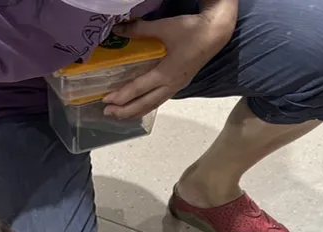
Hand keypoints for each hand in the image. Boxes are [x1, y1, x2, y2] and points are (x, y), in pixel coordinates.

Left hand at [102, 12, 233, 118]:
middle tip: (108, 113)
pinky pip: (160, 99)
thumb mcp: (164, 27)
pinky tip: (141, 104)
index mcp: (166, 73)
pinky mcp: (180, 83)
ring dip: (136, 111)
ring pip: (153, 104)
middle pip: (145, 104)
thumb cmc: (191, 30)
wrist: (216, 32)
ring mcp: (177, 86)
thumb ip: (140, 30)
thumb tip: (118, 29)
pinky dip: (147, 105)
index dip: (122, 96)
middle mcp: (171, 85)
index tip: (106, 100)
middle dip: (126, 111)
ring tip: (121, 114)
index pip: (139, 89)